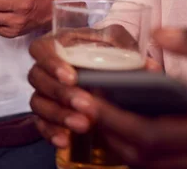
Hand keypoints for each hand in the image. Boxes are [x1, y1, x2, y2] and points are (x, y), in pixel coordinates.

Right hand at [28, 26, 159, 147]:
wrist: (109, 78)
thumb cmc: (109, 56)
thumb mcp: (120, 47)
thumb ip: (130, 52)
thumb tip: (149, 67)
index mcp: (58, 46)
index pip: (40, 49)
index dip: (51, 62)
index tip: (72, 77)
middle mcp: (46, 68)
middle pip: (37, 77)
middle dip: (60, 93)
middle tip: (84, 104)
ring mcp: (44, 92)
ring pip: (37, 102)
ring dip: (57, 114)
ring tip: (82, 125)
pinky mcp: (46, 113)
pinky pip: (39, 123)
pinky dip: (50, 132)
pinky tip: (65, 140)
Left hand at [91, 28, 186, 168]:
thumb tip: (159, 33)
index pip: (153, 136)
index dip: (113, 120)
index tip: (84, 98)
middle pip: (148, 160)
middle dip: (110, 134)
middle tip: (86, 104)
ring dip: (125, 145)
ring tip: (105, 112)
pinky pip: (174, 168)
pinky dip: (148, 151)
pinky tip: (136, 124)